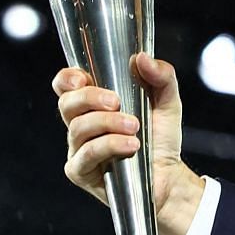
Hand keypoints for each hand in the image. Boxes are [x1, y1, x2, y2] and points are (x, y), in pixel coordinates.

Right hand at [53, 54, 206, 234]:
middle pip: (66, 103)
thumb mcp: (168, 102)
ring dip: (107, 123)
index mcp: (93, 104)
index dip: (67, 78)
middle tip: (117, 102)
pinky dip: (108, 145)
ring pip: (77, 128)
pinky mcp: (81, 171)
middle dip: (90, 97)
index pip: (65, 85)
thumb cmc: (161, 139)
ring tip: (134, 127)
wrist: (169, 176)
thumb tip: (142, 58)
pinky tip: (130, 145)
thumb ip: (161, 76)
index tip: (82, 78)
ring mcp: (77, 149)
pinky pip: (85, 154)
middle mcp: (80, 125)